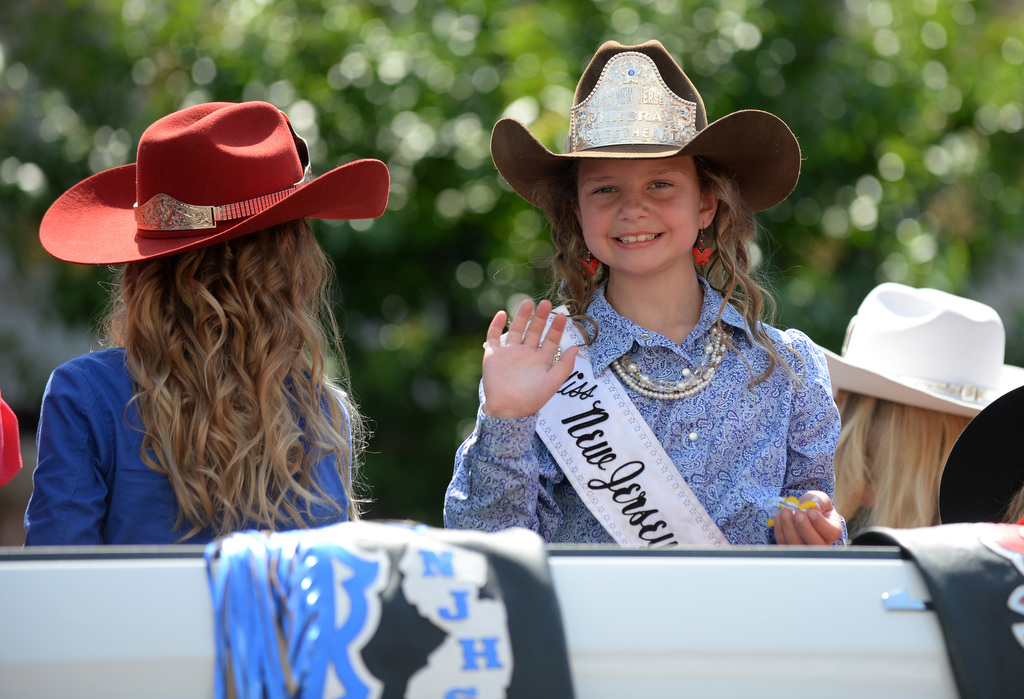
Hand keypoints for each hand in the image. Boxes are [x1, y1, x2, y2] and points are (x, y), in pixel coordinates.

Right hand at [480, 299, 579, 417]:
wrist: (507, 409)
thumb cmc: (532, 399)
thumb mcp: (553, 382)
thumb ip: (565, 365)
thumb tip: (577, 347)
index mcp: (541, 360)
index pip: (550, 340)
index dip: (556, 328)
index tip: (562, 316)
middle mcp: (526, 354)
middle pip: (534, 331)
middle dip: (540, 317)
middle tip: (546, 303)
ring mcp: (509, 353)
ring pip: (516, 329)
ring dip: (522, 316)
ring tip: (528, 303)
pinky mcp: (493, 354)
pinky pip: (493, 336)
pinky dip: (496, 325)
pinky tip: (501, 313)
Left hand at [773, 490, 842, 545]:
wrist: (803, 511)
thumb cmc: (815, 505)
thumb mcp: (820, 499)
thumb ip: (819, 501)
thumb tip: (813, 507)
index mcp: (833, 531)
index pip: (831, 533)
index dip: (820, 523)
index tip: (811, 511)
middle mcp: (822, 543)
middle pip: (815, 544)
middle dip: (805, 527)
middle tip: (798, 512)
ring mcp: (806, 547)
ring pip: (798, 545)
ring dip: (789, 528)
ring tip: (785, 511)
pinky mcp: (791, 547)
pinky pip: (785, 544)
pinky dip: (780, 531)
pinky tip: (779, 517)